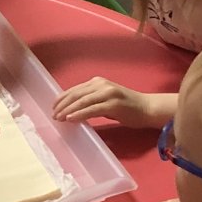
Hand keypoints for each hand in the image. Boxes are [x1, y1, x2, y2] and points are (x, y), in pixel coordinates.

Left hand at [51, 78, 168, 127]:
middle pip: (75, 94)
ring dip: (68, 110)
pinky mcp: (113, 104)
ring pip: (82, 101)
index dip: (62, 98)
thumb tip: (72, 109)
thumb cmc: (127, 107)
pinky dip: (79, 114)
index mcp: (98, 82)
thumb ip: (91, 101)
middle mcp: (101, 85)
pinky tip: (71, 119)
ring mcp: (108, 93)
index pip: (75, 89)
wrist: (148, 108)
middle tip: (53, 115)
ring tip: (58, 118)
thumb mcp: (106, 100)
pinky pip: (92, 109)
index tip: (53, 107)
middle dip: (62, 105)